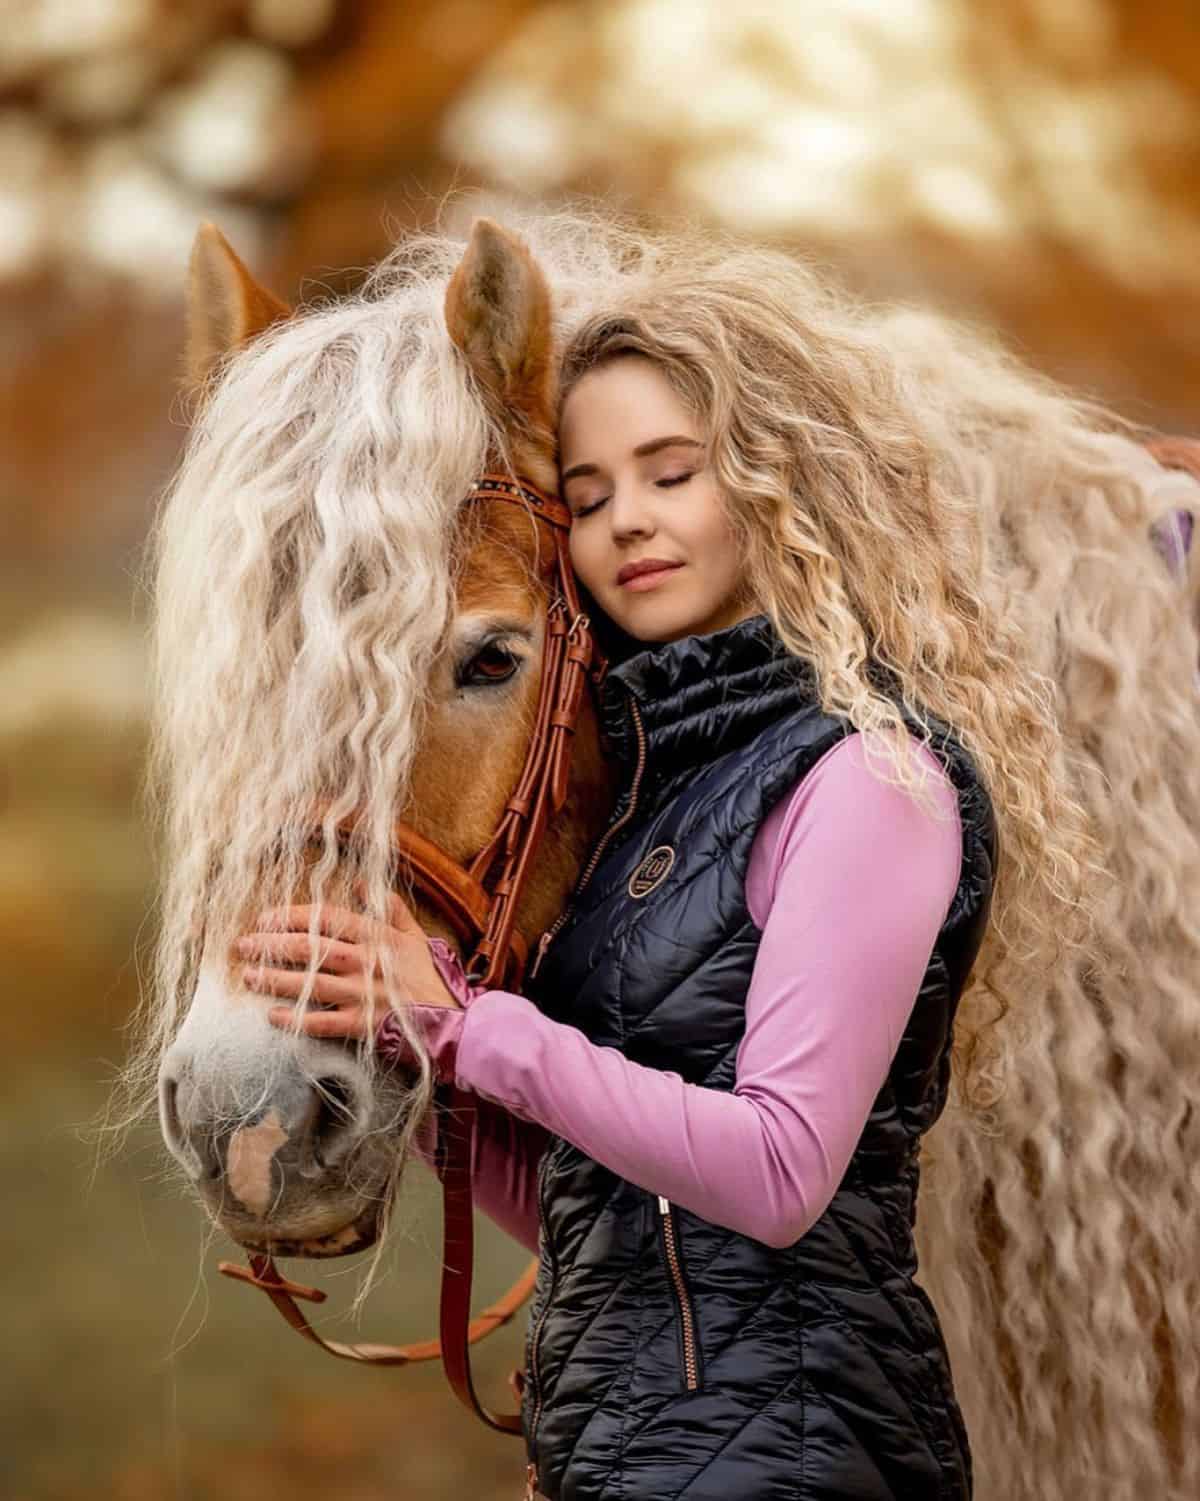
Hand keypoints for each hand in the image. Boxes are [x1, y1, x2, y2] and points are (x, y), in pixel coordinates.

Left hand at [236, 890, 459, 1040]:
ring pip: (310, 982)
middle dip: (272, 944)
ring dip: (276, 979)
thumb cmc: (431, 977)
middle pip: (311, 948)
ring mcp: (363, 993)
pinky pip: (323, 1021)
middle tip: (243, 945)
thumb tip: (363, 884)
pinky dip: (296, 1019)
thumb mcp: (416, 936)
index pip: (328, 918)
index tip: (266, 917)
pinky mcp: (362, 1024)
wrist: (453, 1019)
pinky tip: (272, 1016)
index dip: (293, 915)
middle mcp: (367, 961)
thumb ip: (390, 908)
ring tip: (248, 976)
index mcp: (378, 936)